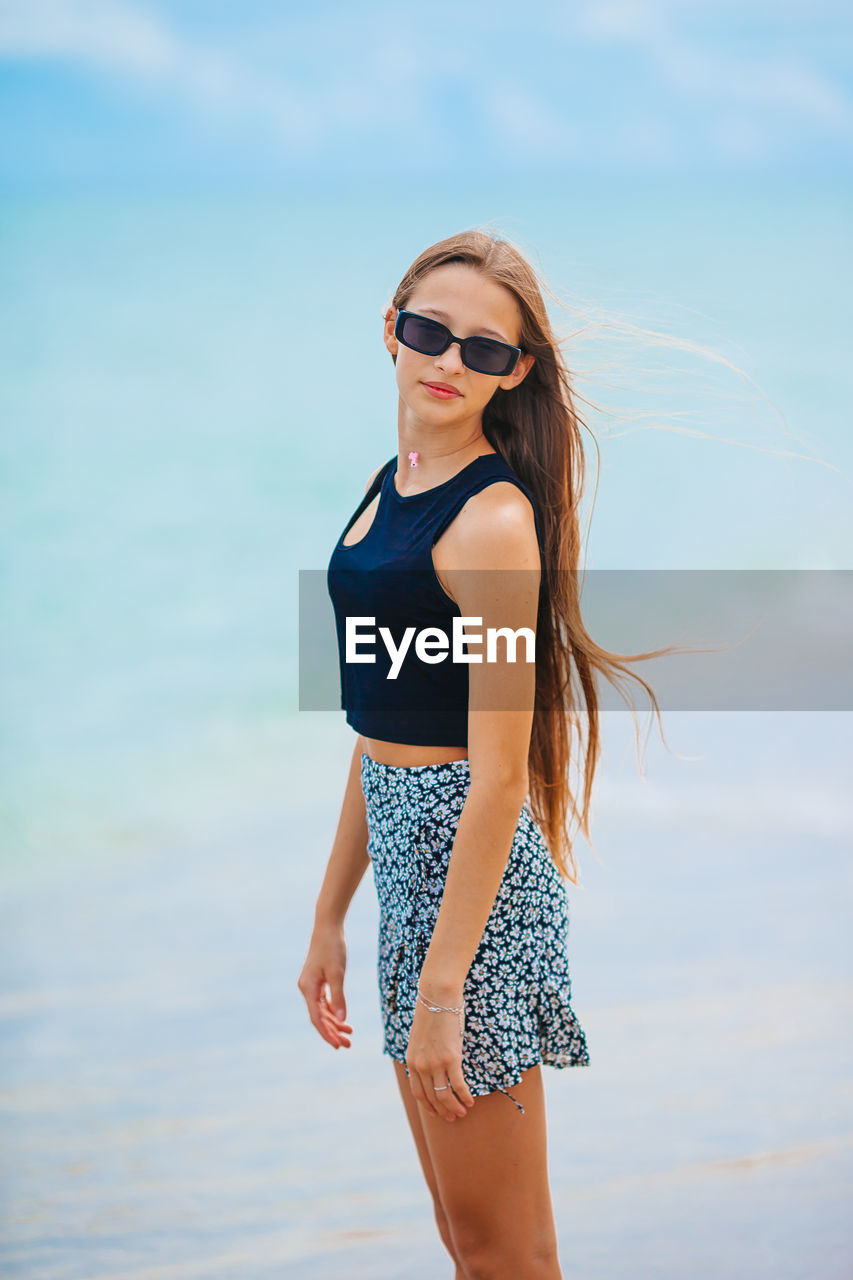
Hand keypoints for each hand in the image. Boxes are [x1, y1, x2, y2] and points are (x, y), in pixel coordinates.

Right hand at [297, 921, 353, 1049]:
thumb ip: (339, 997)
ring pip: (322, 1010)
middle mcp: (306, 989)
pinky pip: (324, 1002)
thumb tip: (342, 1020)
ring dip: (334, 1022)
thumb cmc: (333, 948)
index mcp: (308, 989)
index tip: (338, 1046)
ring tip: (349, 1034)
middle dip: (333, 1032)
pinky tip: (343, 1018)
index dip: (327, 1034)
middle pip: (319, 1017)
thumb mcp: (338, 973)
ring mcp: (311, 985)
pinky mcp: (317, 980)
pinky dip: (333, 1011)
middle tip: (348, 1045)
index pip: (317, 1018)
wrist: (328, 927)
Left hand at [405, 987, 475, 1121]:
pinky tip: (470, 1102)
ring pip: (445, 1095)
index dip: (428, 1106)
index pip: (418, 1092)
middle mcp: (421, 1065)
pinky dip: (465, 1096)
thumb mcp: (420, 1036)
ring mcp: (435, 1062)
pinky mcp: (451, 1057)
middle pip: (432, 1097)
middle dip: (443, 1111)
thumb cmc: (432, 1012)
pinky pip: (458, 1085)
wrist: (437, 996)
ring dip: (454, 1108)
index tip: (437, 1112)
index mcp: (412, 1060)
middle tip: (453, 1118)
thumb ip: (423, 1053)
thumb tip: (431, 1066)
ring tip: (463, 1113)